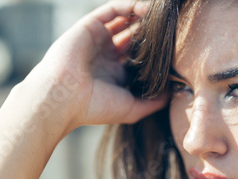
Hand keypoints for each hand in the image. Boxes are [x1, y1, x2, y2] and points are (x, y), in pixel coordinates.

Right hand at [21, 0, 167, 129]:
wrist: (63, 97)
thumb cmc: (94, 107)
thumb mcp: (131, 109)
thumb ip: (152, 103)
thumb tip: (171, 96)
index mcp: (114, 72)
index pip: (138, 55)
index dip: (155, 50)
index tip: (174, 47)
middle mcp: (106, 54)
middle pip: (133, 35)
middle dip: (150, 31)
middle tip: (171, 28)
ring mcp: (97, 39)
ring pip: (124, 20)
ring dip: (142, 16)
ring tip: (162, 15)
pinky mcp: (89, 26)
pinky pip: (112, 10)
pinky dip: (130, 6)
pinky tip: (147, 8)